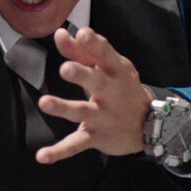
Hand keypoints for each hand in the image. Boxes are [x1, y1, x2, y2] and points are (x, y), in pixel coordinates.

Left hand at [35, 27, 153, 163]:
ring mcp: (104, 115)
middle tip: (65, 69)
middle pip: (96, 81)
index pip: (105, 54)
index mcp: (114, 70)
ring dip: (64, 108)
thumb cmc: (120, 87)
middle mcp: (111, 92)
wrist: (149, 123)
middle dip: (82, 74)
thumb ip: (81, 51)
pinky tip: (42, 156)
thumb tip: (60, 34)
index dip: (94, 43)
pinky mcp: (97, 136)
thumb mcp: (107, 67)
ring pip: (83, 111)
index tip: (82, 33)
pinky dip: (59, 151)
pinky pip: (76, 144)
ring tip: (45, 103)